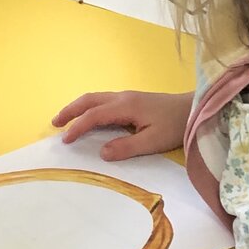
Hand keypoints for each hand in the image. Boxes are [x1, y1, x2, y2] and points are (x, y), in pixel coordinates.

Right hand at [53, 90, 192, 160]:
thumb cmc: (175, 125)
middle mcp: (122, 97)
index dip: (78, 127)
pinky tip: (88, 116)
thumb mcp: (153, 141)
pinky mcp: (132, 100)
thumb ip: (127, 147)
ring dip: (78, 107)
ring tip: (64, 119)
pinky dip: (89, 107)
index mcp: (125, 106)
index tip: (65, 140)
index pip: (94, 115)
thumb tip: (101, 152)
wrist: (194, 109)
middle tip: (54, 123)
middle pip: (89, 99)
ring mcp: (127, 96)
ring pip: (95, 97)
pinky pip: (103, 100)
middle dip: (70, 110)